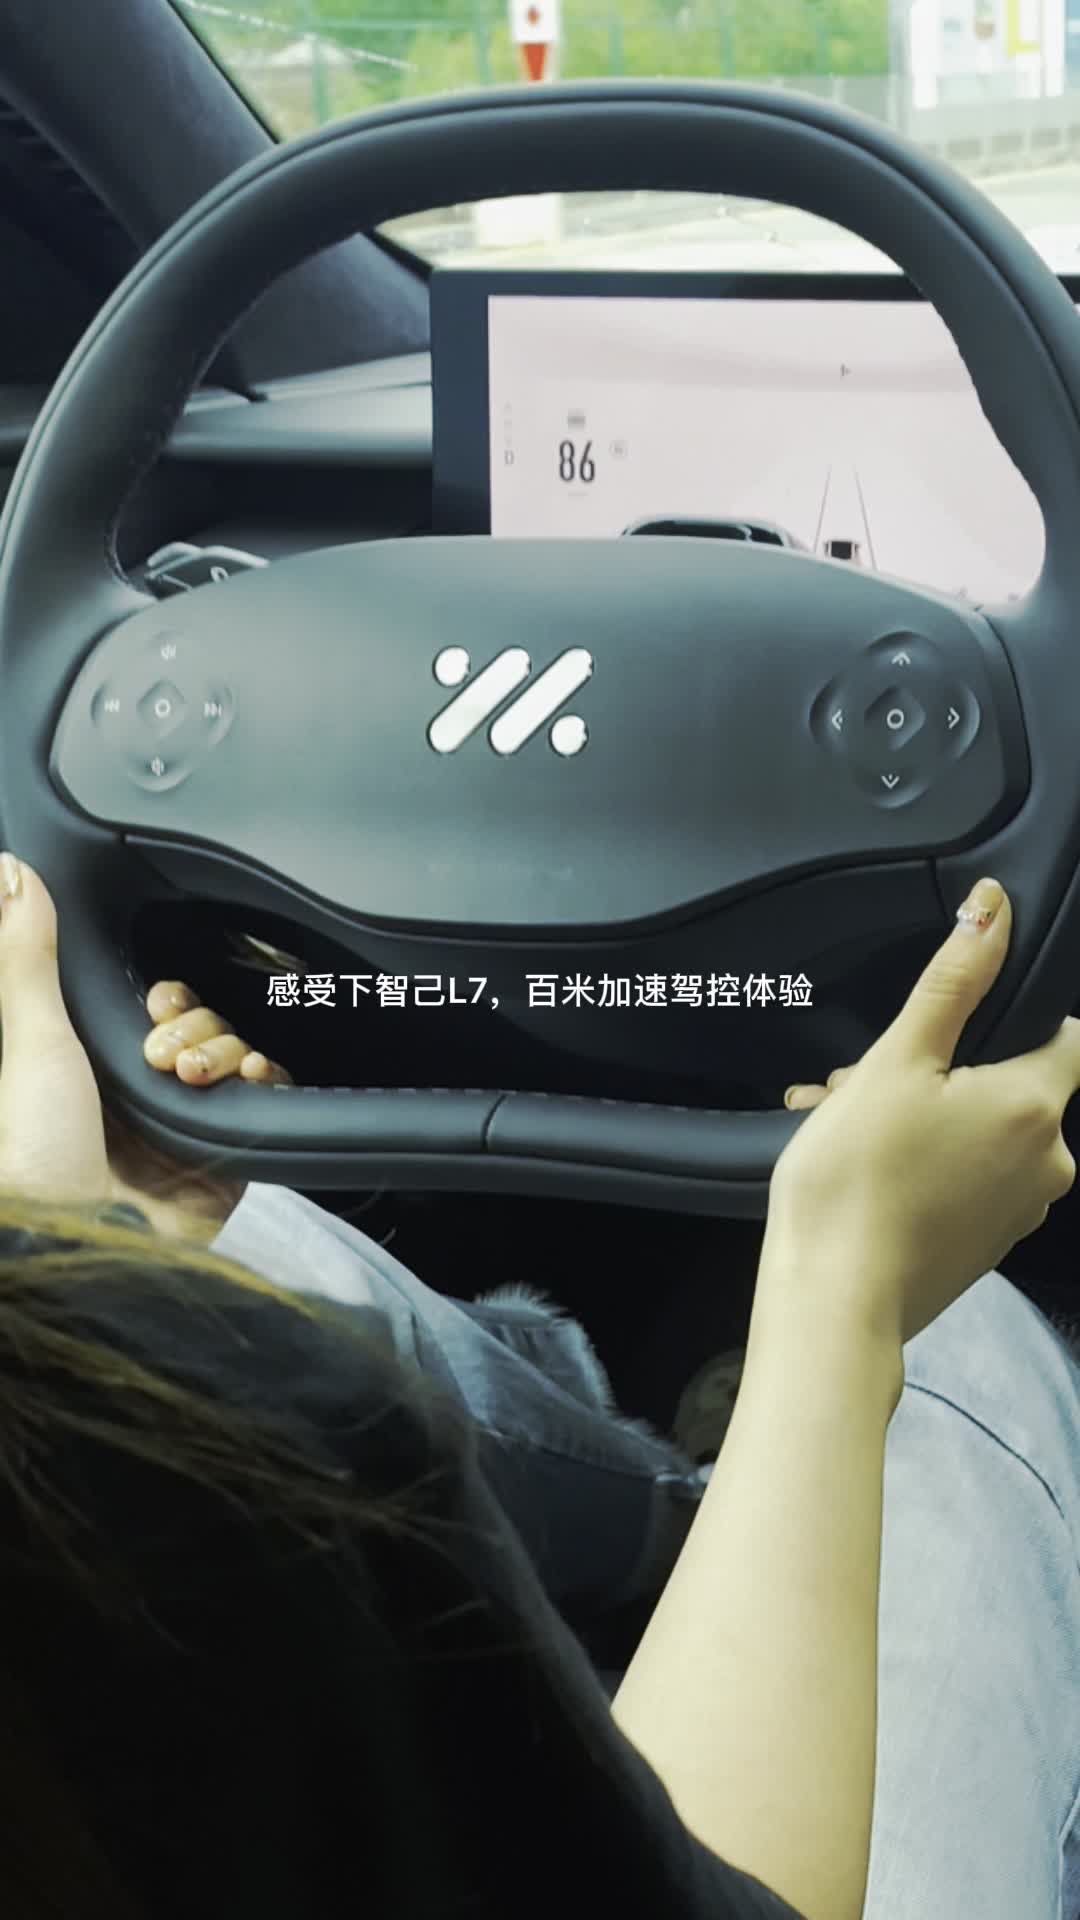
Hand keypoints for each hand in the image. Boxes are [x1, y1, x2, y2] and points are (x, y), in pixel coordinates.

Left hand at [0, 854, 289, 1237]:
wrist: (77, 1239)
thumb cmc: (36, 1154)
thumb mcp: (31, 1040)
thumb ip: (28, 957)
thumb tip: (13, 873)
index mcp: (99, 1067)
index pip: (159, 1009)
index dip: (169, 996)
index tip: (157, 1001)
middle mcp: (147, 1096)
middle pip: (207, 1025)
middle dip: (198, 1025)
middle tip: (163, 1053)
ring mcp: (190, 1128)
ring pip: (240, 1057)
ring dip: (226, 1050)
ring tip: (192, 1075)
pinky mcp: (228, 1159)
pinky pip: (271, 1102)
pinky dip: (269, 1080)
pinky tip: (249, 1079)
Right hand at [765, 877, 1079, 1345]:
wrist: (833, 1299)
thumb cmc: (858, 1180)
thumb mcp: (896, 1060)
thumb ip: (953, 980)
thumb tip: (994, 908)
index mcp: (1035, 1105)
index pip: (1068, 1035)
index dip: (1012, 1015)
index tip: (953, 1023)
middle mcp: (1048, 1161)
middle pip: (1010, 1083)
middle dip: (940, 1068)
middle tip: (861, 1077)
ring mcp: (1021, 1209)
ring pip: (981, 1132)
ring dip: (923, 1114)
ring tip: (846, 1120)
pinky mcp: (989, 1244)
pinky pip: (968, 1179)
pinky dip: (924, 1160)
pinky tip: (861, 1161)